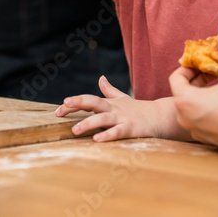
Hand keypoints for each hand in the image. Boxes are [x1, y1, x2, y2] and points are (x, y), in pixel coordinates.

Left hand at [54, 76, 171, 141]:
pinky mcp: (130, 129)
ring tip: (75, 130)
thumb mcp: (122, 98)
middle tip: (63, 107)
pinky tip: (96, 140)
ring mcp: (121, 119)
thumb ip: (109, 90)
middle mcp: (112, 109)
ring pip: (102, 119)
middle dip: (78, 103)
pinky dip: (107, 135)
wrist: (159, 117)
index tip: (59, 109)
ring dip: (88, 124)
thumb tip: (100, 78)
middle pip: (93, 103)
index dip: (73, 103)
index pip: (88, 100)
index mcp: (108, 103)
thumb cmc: (137, 109)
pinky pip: (116, 132)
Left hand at [168, 26, 217, 152]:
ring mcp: (195, 131)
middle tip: (213, 71)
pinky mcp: (207, 140)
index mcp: (184, 101)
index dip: (188, 66)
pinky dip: (208, 110)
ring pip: (192, 107)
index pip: (176, 77)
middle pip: (183, 91)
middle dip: (198, 79)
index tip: (202, 62)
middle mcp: (184, 118)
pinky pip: (201, 120)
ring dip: (203, 94)